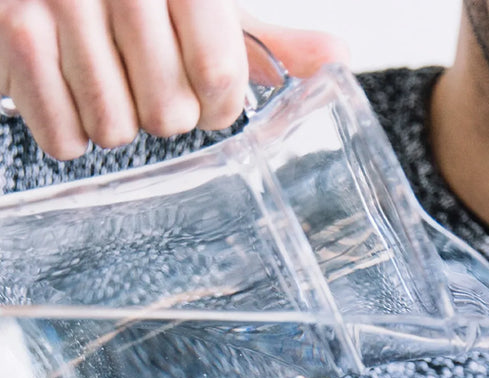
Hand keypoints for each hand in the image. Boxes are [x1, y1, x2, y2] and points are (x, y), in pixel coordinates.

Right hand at [0, 1, 347, 159]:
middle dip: (162, 114)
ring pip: (115, 128)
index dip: (216, 105)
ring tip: (102, 81)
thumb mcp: (198, 8)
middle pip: (169, 113)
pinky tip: (67, 92)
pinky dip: (67, 130)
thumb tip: (337, 62)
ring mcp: (57, 1)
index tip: (206, 97)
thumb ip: (264, 40)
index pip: (220, 77)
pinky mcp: (9, 30)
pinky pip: (62, 135)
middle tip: (142, 82)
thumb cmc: (123, 1)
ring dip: (113, 122)